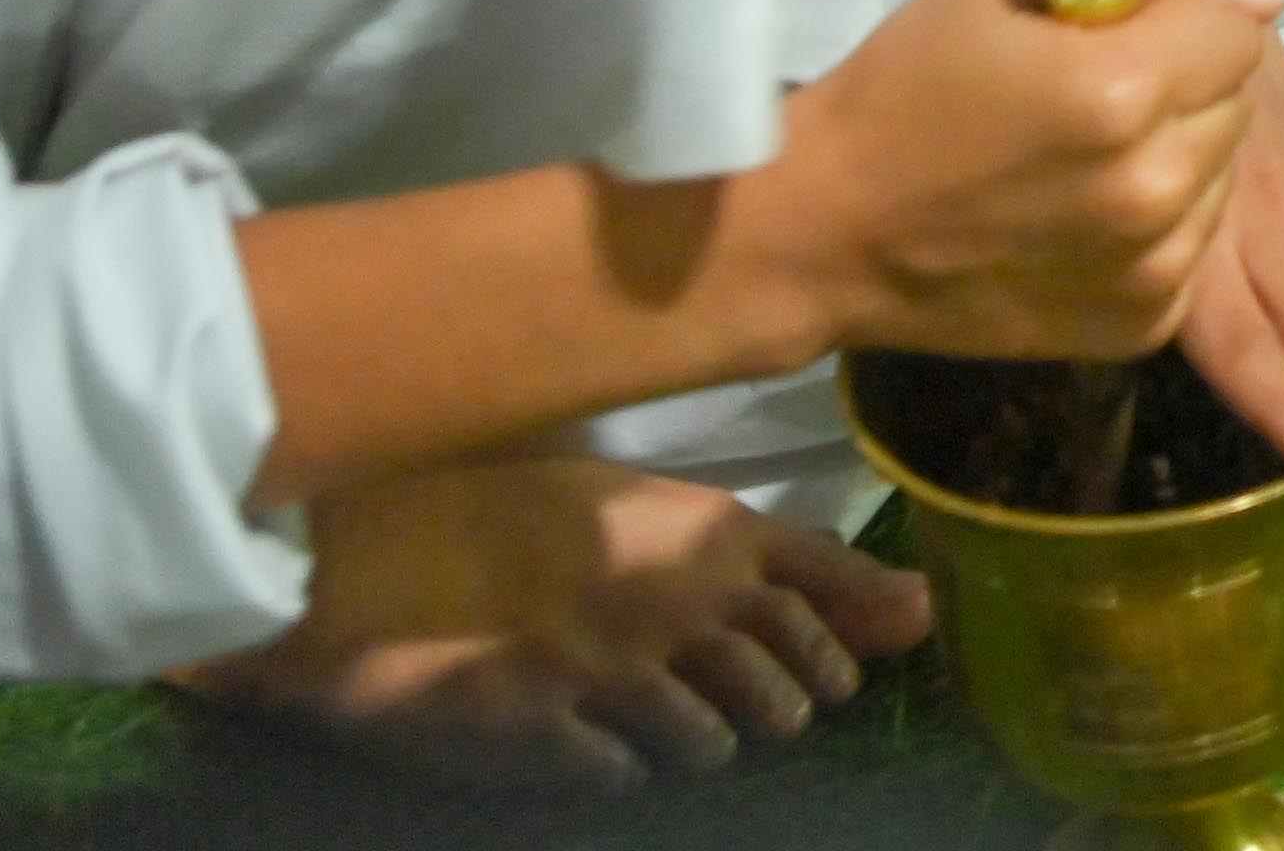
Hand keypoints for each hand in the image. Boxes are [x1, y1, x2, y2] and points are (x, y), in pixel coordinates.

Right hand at [179, 453, 934, 791]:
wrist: (358, 548)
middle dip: (774, 706)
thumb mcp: (646, 516)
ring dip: (690, 739)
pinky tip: (570, 735)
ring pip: (710, 742)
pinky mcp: (538, 728)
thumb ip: (783, 569)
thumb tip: (926, 614)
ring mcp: (603, 668)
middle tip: (728, 698)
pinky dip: (604, 764)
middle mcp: (670, 600)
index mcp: (703, 533)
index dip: (840, 642)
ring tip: (641, 710)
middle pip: (785, 690)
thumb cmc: (505, 510)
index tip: (837, 667)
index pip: (822, 593)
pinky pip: (617, 773)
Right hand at [770, 0, 1280, 367]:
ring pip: (1223, 172)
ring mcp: (1153, 267)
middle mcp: (1155, 185)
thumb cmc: (908, 82)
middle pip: (1236, 99)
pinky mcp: (1144, 325)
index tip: (1129, 20)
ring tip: (1087, 151)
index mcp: (1123, 89)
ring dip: (1178, 148)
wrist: (828, 230)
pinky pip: (1195, 243)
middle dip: (1186, 77)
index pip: (1238, 24)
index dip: (1186, 10)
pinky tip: (1082, 209)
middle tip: (1100, 84)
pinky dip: (1160, 219)